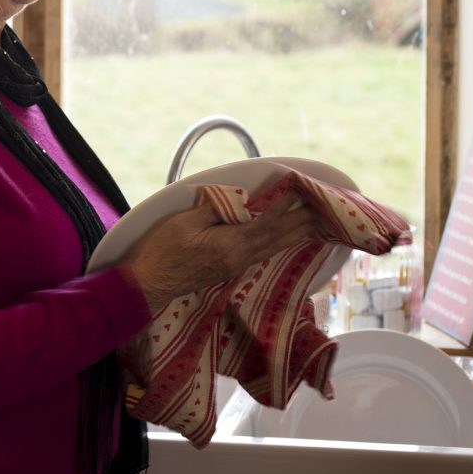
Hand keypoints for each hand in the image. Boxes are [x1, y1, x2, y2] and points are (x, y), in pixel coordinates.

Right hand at [119, 191, 325, 316]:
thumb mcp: (184, 222)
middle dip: (300, 222)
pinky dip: (279, 243)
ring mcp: (236, 265)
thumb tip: (238, 199)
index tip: (299, 190)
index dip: (284, 206)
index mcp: (230, 244)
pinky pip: (263, 253)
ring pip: (273, 248)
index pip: (265, 222)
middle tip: (322, 209)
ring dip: (295, 235)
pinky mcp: (229, 269)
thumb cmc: (162, 250)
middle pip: (276, 238)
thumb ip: (214, 209)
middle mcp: (240, 257)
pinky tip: (284, 240)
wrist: (150, 283)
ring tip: (314, 224)